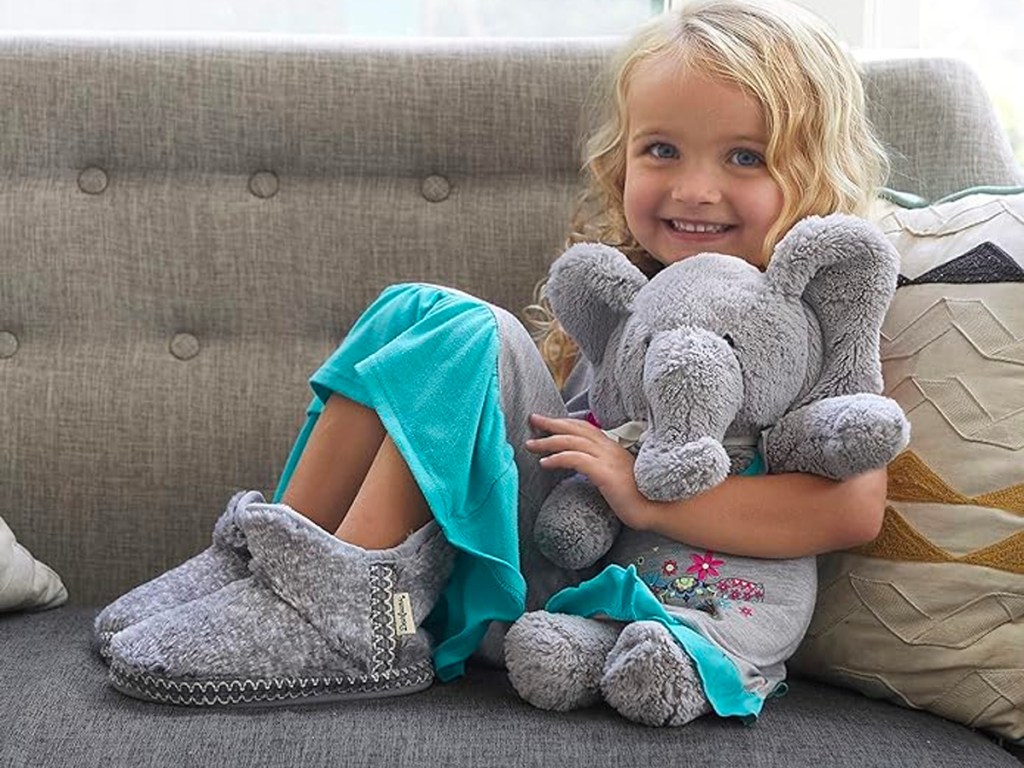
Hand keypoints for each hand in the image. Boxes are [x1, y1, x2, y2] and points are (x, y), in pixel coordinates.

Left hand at [525, 414, 650, 529]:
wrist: (662, 510)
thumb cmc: (641, 498)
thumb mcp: (618, 478)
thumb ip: (603, 470)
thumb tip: (586, 471)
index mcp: (613, 448)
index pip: (585, 428)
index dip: (565, 423)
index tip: (547, 422)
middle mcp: (610, 449)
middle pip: (575, 429)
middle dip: (551, 423)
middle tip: (532, 419)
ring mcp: (608, 460)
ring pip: (572, 442)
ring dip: (548, 441)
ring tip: (530, 445)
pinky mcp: (606, 474)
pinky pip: (576, 459)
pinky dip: (558, 458)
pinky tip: (544, 463)